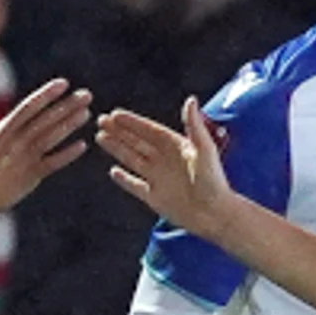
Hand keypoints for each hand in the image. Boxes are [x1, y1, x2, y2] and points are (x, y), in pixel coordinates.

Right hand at [0, 80, 92, 225]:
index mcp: (0, 132)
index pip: (27, 108)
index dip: (46, 95)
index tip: (63, 84)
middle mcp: (13, 143)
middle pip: (44, 120)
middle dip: (66, 106)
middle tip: (86, 95)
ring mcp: (22, 160)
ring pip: (50, 139)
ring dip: (69, 126)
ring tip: (87, 113)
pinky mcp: (29, 177)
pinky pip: (52, 164)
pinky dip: (67, 154)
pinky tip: (82, 145)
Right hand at [100, 101, 239, 243]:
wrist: (215, 214)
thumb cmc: (213, 181)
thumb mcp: (204, 149)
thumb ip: (194, 125)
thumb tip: (190, 100)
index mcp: (177, 147)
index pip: (150, 131)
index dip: (133, 122)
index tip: (115, 114)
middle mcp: (165, 161)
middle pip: (137, 142)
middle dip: (119, 131)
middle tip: (101, 121)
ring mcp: (158, 179)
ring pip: (132, 159)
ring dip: (117, 148)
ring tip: (100, 137)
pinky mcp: (154, 198)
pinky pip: (135, 186)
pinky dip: (124, 179)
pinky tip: (113, 171)